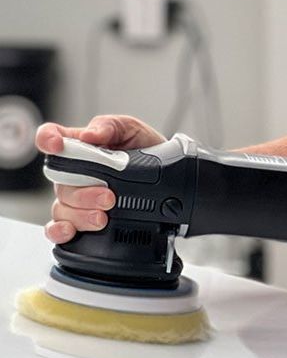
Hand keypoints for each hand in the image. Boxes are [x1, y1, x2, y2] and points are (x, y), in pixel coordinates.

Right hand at [36, 115, 164, 243]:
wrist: (167, 179)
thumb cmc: (146, 150)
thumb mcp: (133, 130)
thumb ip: (111, 126)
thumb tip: (90, 134)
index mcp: (81, 146)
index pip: (52, 137)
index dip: (48, 139)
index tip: (57, 145)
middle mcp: (74, 173)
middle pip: (59, 182)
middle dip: (81, 192)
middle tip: (108, 196)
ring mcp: (76, 198)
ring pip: (61, 208)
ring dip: (80, 214)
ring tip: (103, 217)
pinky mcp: (81, 220)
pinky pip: (58, 228)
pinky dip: (60, 231)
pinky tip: (72, 231)